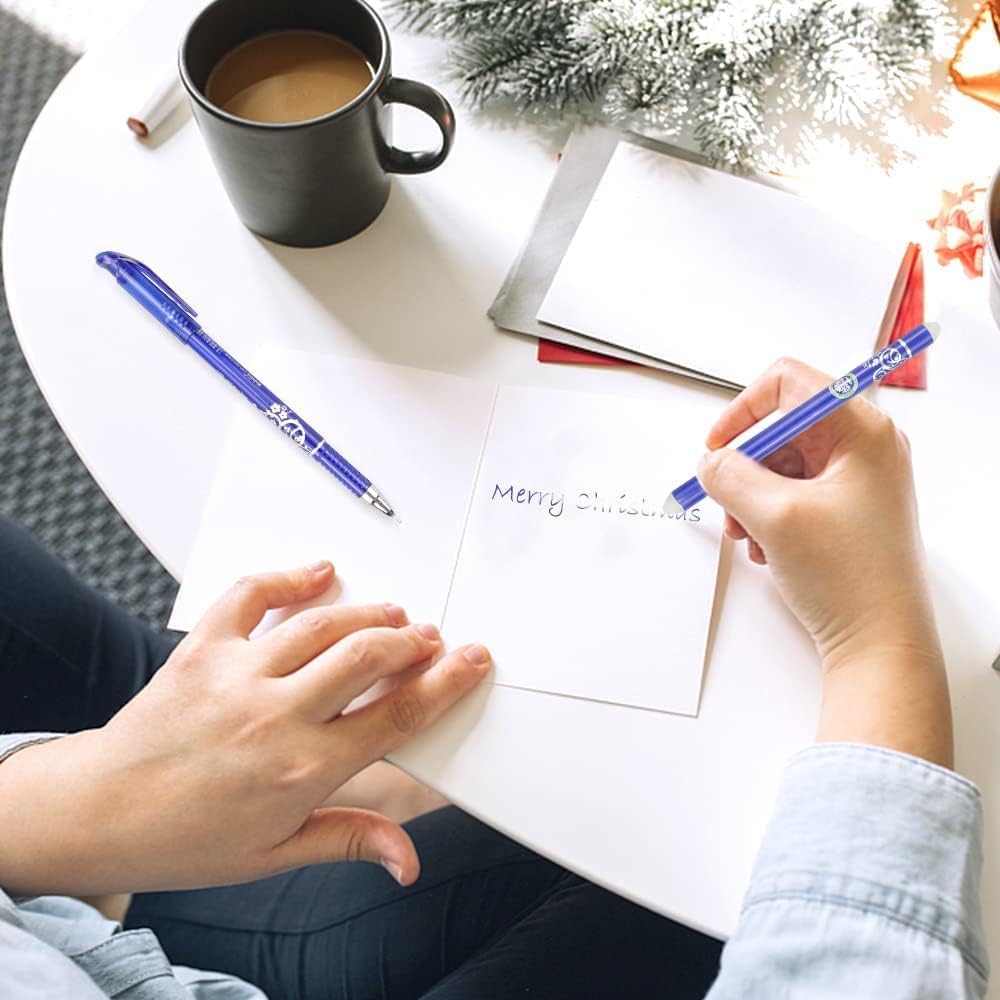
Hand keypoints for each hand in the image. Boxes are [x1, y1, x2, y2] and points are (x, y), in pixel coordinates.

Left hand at [0, 562, 491, 895]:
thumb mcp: (276, 854)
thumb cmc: (186, 838)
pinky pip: (250, 596)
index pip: (396, 716)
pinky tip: (320, 572)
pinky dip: (289, 576)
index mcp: (303, 769)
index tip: (470, 660)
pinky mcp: (203, 648)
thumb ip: (351, 839)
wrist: (101, 813)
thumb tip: (408, 859)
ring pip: (323, 625)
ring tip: (393, 613)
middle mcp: (275, 715)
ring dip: (369, 612)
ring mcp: (238, 675)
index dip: (444, 683)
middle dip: (413, 641)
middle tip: (431, 638)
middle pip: (368, 657)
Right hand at [697, 358, 951, 764]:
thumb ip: (730, 476)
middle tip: (730, 503)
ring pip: (779, 465)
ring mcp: (856, 480)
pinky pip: (789, 493)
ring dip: (751, 497)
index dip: (744, 409)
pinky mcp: (844, 509)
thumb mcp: (775, 516)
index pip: (789, 383)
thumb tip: (710, 461)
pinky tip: (769, 547)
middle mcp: (864, 448)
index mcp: (862, 431)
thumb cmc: (853, 579)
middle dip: (745, 467)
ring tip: (750, 534)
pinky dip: (767, 515)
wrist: (879, 643)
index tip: (718, 446)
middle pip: (780, 429)